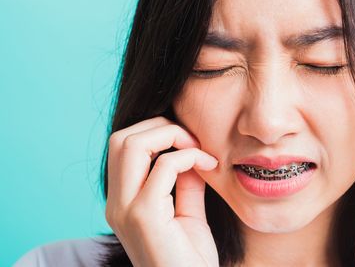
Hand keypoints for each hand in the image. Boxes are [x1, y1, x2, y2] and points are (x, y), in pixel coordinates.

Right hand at [105, 116, 218, 266]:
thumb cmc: (190, 258)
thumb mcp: (188, 212)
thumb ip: (185, 181)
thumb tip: (190, 150)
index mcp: (123, 201)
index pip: (123, 146)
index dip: (156, 132)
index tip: (189, 141)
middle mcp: (117, 203)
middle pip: (122, 138)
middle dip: (160, 127)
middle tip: (192, 139)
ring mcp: (126, 210)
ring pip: (132, 145)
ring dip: (170, 136)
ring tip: (198, 148)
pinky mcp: (144, 217)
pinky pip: (164, 168)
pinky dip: (188, 156)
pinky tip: (209, 166)